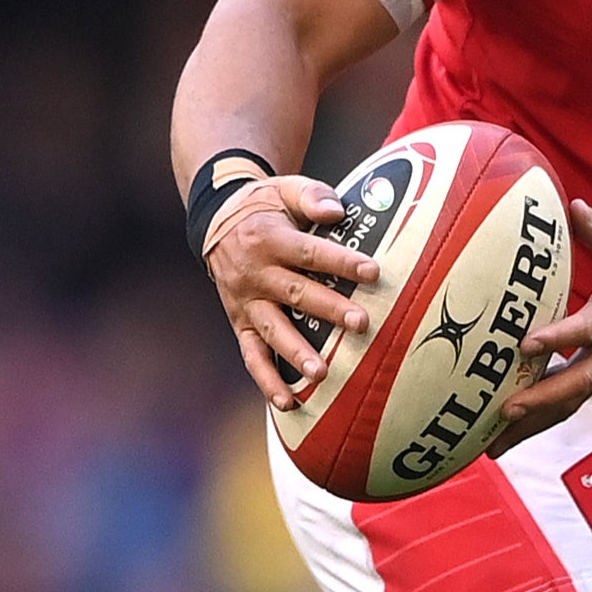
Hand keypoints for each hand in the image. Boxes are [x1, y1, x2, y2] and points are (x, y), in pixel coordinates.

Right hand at [205, 175, 382, 407]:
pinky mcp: (241, 323)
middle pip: (296, 293)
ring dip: (297, 352)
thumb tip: (337, 211)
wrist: (218, 221)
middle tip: (361, 323)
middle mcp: (255, 273)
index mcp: (269, 238)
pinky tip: (288, 403)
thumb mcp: (285, 189)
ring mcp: (246, 302)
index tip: (373, 272)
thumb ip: (313, 196)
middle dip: (329, 309)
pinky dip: (268, 381)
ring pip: (274, 330)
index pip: (310, 252)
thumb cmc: (266, 206)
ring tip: (322, 372)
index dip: (341, 262)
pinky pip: (252, 356)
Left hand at [486, 202, 591, 451]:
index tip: (526, 344)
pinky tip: (510, 432)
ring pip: (571, 403)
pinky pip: (571, 400)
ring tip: (492, 445)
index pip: (588, 330)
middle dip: (538, 403)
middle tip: (502, 413)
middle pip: (576, 385)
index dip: (559, 338)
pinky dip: (541, 418)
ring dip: (533, 425)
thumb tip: (571, 206)